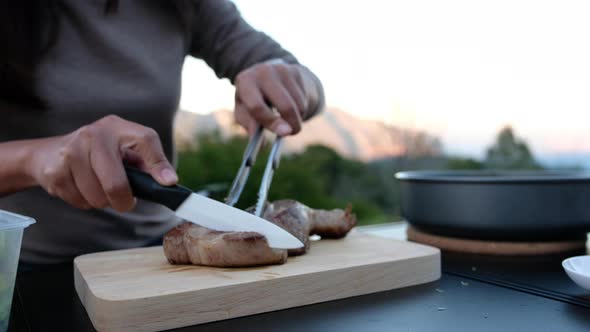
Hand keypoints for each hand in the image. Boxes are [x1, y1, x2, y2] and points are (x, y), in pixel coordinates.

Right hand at [27, 115, 176, 211]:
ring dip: (101, 202)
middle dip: (123, 201)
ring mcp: (72, 151)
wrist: (50, 153)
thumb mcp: (123, 150)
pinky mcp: (56, 170)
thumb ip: (147, 163)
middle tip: (124, 202)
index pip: (145, 140)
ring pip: (98, 197)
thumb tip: (169, 181)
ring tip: (98, 188)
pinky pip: (79, 201)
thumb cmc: (99, 155)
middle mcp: (95, 134)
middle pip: (116, 184)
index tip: (168, 183)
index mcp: (118, 128)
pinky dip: (84, 202)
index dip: (158, 163)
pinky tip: (80, 187)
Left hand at [234, 61, 319, 135]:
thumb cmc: (252, 98)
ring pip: (298, 104)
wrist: (265, 75)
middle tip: (292, 133)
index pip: (258, 106)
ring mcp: (281, 70)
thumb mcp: (244, 111)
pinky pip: (303, 98)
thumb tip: (262, 146)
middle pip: (285, 104)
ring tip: (287, 119)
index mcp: (244, 82)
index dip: (271, 122)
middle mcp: (262, 72)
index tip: (284, 134)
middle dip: (292, 122)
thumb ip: (251, 126)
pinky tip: (291, 106)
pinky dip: (300, 109)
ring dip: (296, 118)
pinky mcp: (295, 71)